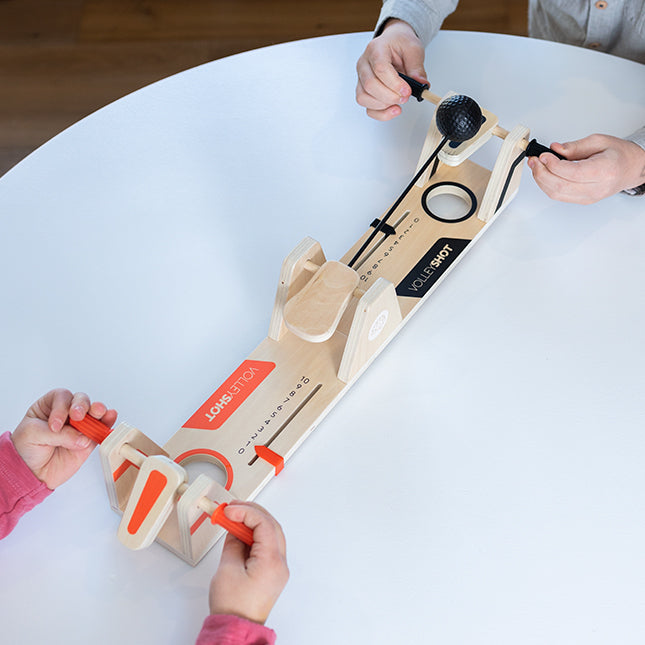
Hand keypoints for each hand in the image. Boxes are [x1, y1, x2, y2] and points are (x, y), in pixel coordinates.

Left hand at [11, 388, 116, 489]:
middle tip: (77, 416)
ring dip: (98, 411)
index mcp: (49, 406)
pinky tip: (110, 418)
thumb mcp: (33, 435)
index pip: (61, 397)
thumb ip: (58, 434)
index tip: (54, 425)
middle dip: (82, 406)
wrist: (30, 474)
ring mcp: (78, 427)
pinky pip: (100, 430)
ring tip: (98, 413)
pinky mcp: (88, 441)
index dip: (61, 407)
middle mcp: (66, 413)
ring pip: (94, 413)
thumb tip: (81, 437)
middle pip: (80, 400)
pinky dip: (107, 424)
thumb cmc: (26, 450)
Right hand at [209, 502, 288, 624]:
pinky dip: (256, 536)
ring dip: (255, 523)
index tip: (229, 510)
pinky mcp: (273, 572)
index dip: (245, 512)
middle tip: (233, 508)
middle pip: (271, 526)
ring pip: (272, 534)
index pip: (263, 524)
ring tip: (235, 518)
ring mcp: (278, 568)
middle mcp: (279, 563)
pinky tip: (241, 533)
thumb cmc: (233, 607)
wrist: (236, 628)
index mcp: (271, 561)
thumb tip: (235, 529)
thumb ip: (233, 543)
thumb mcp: (227, 569)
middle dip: (252, 512)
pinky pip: (268, 546)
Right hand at [356, 19, 426, 120]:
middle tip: (405, 97)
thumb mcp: (413, 49)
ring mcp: (361, 78)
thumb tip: (421, 84)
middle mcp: (364, 64)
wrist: (393, 43)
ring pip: (364, 98)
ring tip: (399, 103)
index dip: (394, 83)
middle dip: (390, 96)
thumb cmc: (399, 43)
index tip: (407, 90)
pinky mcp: (363, 90)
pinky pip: (367, 107)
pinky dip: (380, 113)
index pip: (380, 69)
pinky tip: (392, 110)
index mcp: (376, 49)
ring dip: (383, 106)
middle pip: (370, 85)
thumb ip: (417, 67)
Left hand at [527, 134, 644, 203]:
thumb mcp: (599, 141)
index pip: (572, 173)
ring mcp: (588, 197)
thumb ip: (575, 146)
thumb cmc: (620, 154)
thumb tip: (555, 149)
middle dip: (541, 173)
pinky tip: (544, 174)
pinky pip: (559, 196)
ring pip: (556, 194)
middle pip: (560, 187)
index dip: (553, 165)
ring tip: (536, 166)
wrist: (631, 169)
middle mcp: (596, 188)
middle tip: (534, 160)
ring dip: (541, 180)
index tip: (543, 155)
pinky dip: (548, 185)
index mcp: (604, 171)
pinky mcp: (582, 200)